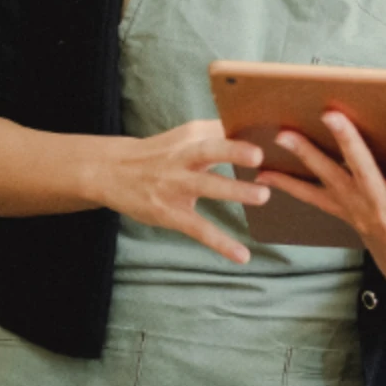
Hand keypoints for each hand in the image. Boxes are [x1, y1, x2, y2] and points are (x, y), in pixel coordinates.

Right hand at [94, 119, 267, 263]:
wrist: (110, 171)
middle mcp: (182, 157)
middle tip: (261, 154)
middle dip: (234, 150)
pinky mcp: (170, 213)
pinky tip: (242, 256)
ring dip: (234, 190)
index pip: (222, 129)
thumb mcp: (184, 137)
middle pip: (209, 150)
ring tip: (264, 195)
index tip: (275, 131)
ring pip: (207, 186)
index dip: (247, 130)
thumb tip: (261, 135)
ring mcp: (175, 185)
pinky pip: (198, 228)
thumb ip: (217, 136)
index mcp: (190, 136)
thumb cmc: (162, 154)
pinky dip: (221, 243)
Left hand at [258, 112, 385, 307]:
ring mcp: (362, 214)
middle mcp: (385, 210)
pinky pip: (314, 200)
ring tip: (283, 133)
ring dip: (306, 157)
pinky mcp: (348, 217)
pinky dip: (289, 186)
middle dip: (347, 141)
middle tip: (331, 113)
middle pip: (362, 171)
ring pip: (330, 182)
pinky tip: (263, 172)